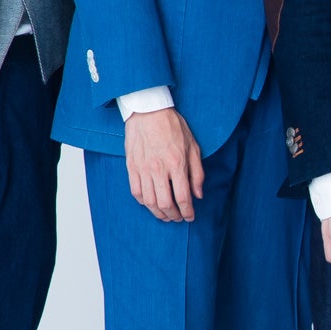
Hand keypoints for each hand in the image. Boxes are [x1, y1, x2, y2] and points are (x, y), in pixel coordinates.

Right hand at [125, 107, 205, 221]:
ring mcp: (143, 169)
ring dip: (158, 213)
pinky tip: (150, 203)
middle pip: (165, 204)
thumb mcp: (194, 147)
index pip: (183, 197)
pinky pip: (136, 192)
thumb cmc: (173, 127)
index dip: (188, 212)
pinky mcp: (132, 167)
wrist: (148, 112)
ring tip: (166, 215)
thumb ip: (197, 173)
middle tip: (178, 218)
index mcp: (177, 164)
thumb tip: (198, 194)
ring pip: (149, 201)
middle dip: (174, 216)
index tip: (190, 216)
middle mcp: (159, 169)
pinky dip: (143, 202)